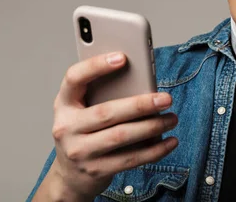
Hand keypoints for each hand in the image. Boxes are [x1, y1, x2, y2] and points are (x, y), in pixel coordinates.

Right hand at [47, 53, 178, 200]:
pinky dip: (154, 150)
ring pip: (121, 136)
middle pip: (107, 112)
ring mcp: (79, 152)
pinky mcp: (95, 170)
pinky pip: (130, 159)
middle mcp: (66, 127)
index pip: (74, 78)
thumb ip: (102, 93)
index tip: (123, 57)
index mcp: (63, 104)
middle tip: (166, 98)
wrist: (70, 176)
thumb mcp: (83, 109)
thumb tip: (143, 82)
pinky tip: (169, 142)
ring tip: (172, 118)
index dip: (96, 66)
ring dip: (152, 127)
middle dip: (141, 104)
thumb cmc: (84, 131)